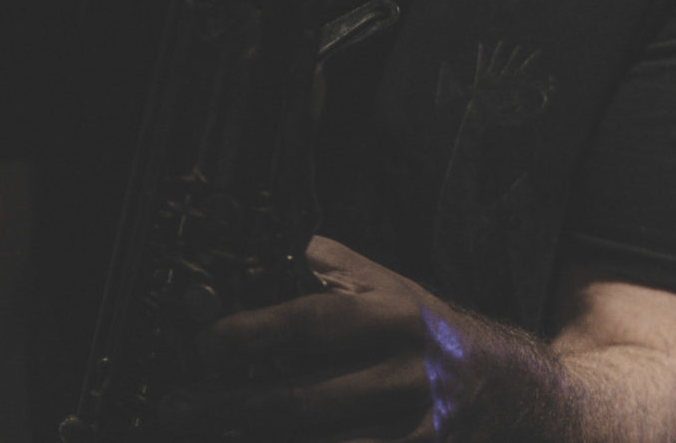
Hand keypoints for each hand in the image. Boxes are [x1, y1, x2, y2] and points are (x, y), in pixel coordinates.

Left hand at [161, 237, 448, 441]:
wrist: (502, 381)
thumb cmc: (415, 323)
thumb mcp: (381, 281)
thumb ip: (319, 267)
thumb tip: (242, 251)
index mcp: (393, 313)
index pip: (315, 322)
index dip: (255, 333)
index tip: (202, 344)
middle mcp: (407, 371)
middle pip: (304, 398)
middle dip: (230, 405)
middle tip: (172, 407)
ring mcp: (413, 424)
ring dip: (254, 441)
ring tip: (202, 432)